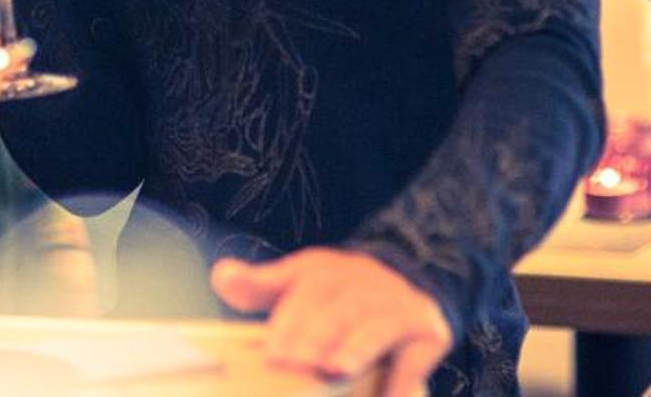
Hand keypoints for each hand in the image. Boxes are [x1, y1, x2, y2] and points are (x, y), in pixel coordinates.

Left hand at [212, 248, 452, 396]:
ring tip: (337, 368)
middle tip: (295, 366)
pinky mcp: (429, 330)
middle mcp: (366, 282)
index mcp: (329, 270)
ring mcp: (399, 305)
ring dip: (358, 347)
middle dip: (317, 336)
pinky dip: (404, 379)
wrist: (413, 277)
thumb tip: (221, 276)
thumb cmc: (339, 293)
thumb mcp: (299, 280)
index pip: (308, 290)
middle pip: (340, 307)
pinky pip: (416, 355)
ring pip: (378, 326)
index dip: (290, 320)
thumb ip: (260, 285)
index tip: (272, 352)